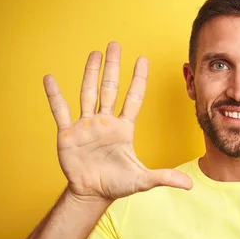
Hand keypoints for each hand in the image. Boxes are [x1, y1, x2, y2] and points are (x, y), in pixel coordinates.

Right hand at [43, 42, 192, 201]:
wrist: (91, 194)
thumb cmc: (117, 184)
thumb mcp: (143, 180)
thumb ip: (165, 177)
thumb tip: (189, 185)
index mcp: (124, 129)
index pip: (133, 98)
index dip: (138, 79)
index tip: (142, 59)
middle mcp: (105, 122)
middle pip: (110, 88)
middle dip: (113, 66)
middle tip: (114, 44)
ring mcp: (86, 126)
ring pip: (88, 93)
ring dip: (90, 73)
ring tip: (94, 53)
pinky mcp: (68, 134)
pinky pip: (60, 111)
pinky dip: (54, 95)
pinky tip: (50, 79)